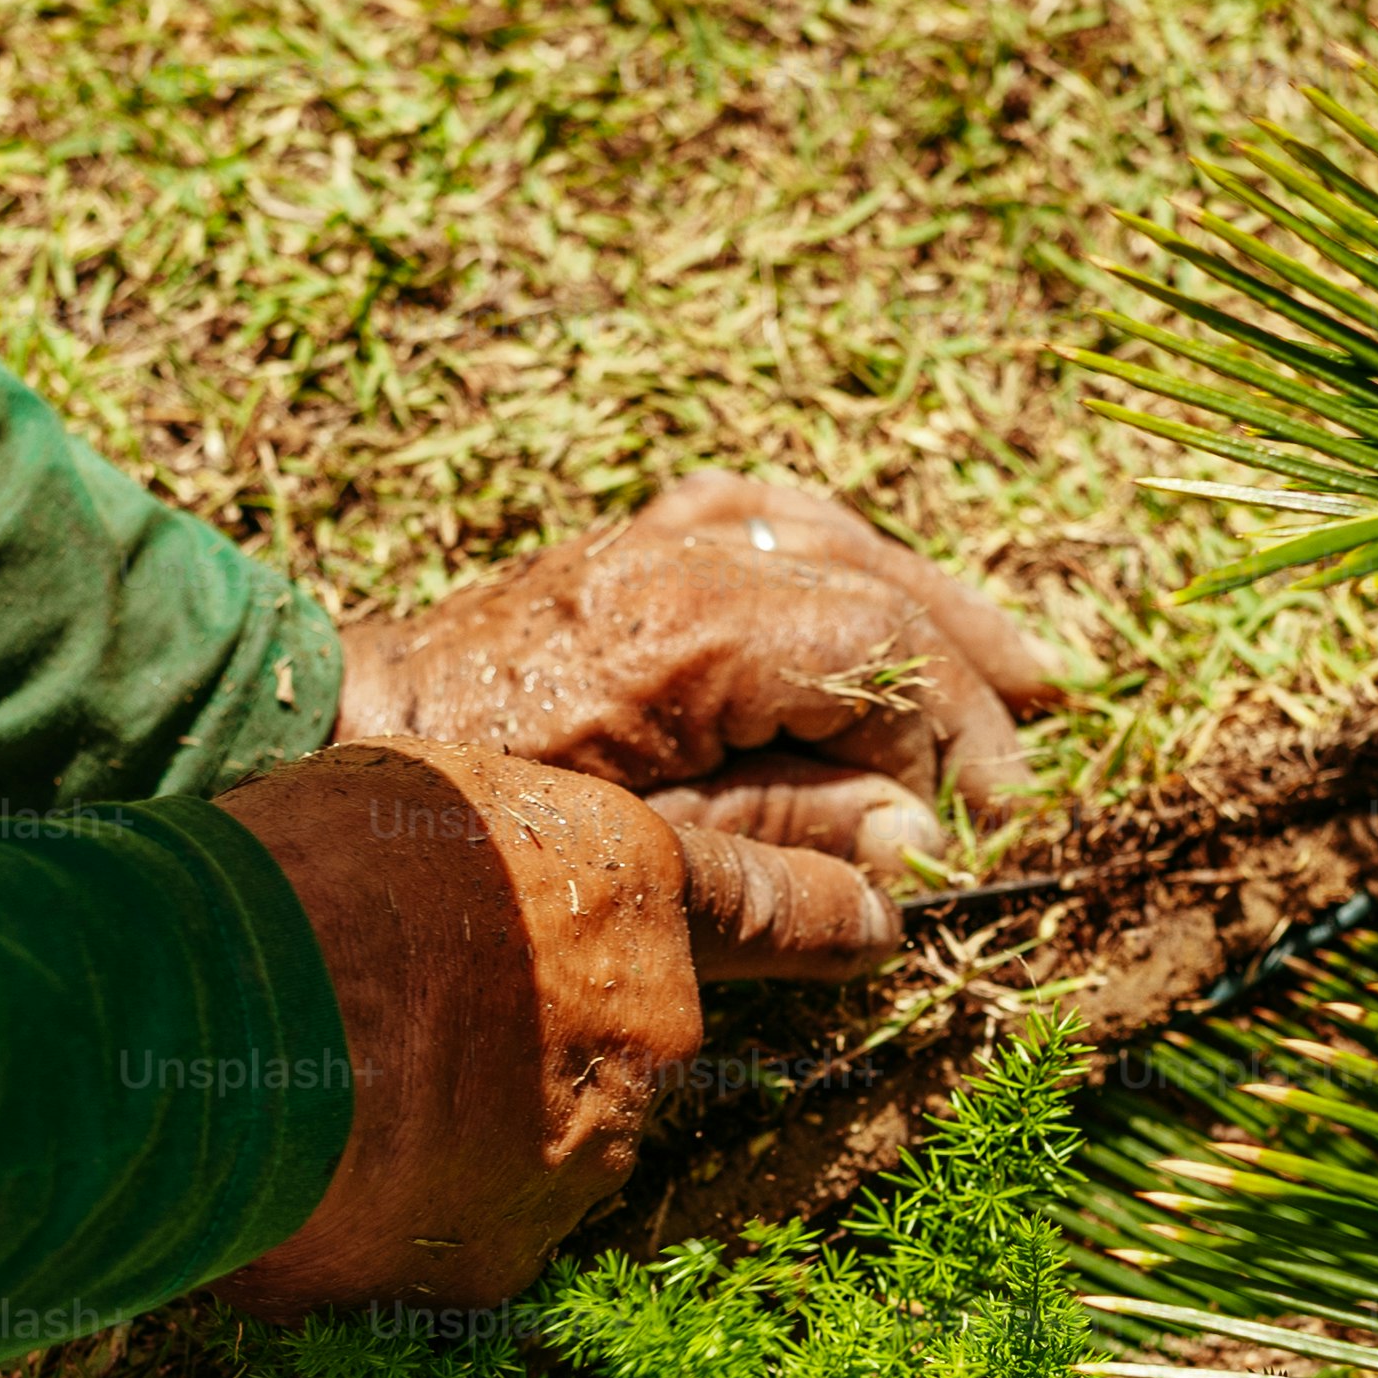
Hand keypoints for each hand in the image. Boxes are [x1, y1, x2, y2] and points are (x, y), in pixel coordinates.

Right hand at [207, 738, 892, 1316]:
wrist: (211, 1008)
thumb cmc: (293, 871)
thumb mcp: (421, 797)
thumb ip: (498, 869)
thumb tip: (483, 921)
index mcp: (630, 887)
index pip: (767, 907)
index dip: (830, 916)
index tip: (879, 926)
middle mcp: (645, 1032)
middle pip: (614, 1056)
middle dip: (523, 1051)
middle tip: (384, 1026)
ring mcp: (582, 1161)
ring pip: (532, 1156)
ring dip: (450, 1143)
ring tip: (320, 1101)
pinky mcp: (500, 1264)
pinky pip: (455, 1246)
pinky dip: (393, 1225)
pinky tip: (309, 1179)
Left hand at [332, 472, 1066, 877]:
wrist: (333, 735)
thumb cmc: (472, 821)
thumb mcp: (643, 858)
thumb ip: (787, 854)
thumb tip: (915, 857)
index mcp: (697, 631)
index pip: (885, 666)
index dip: (956, 748)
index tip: (994, 824)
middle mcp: (687, 558)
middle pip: (879, 593)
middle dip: (966, 673)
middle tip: (1044, 738)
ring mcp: (657, 537)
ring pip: (839, 542)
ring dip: (929, 604)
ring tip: (1015, 667)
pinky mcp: (631, 543)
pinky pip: (774, 519)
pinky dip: (847, 556)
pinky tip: (886, 591)